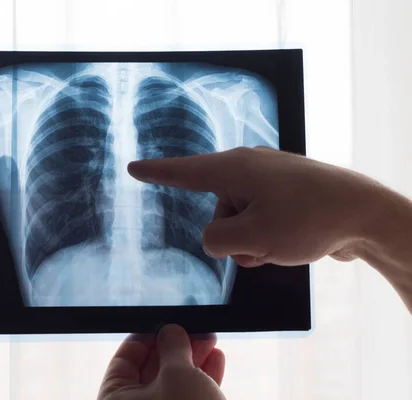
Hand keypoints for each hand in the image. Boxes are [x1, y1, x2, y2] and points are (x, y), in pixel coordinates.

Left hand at [98, 324, 225, 399]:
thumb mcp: (178, 375)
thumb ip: (173, 347)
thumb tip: (171, 330)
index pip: (124, 360)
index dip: (146, 337)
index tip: (167, 323)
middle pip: (150, 371)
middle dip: (175, 347)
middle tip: (195, 330)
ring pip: (173, 385)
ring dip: (193, 361)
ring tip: (211, 340)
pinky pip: (188, 399)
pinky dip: (202, 380)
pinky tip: (217, 361)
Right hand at [127, 146, 383, 267]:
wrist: (366, 215)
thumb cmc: (310, 219)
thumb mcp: (253, 238)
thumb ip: (217, 241)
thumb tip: (214, 239)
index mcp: (234, 169)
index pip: (183, 171)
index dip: (155, 172)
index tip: (133, 167)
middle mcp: (248, 170)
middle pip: (215, 214)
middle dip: (232, 238)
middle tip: (264, 242)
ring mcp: (268, 183)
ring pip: (238, 224)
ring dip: (252, 244)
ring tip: (281, 244)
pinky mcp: (283, 197)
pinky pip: (259, 223)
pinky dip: (267, 239)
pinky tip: (289, 244)